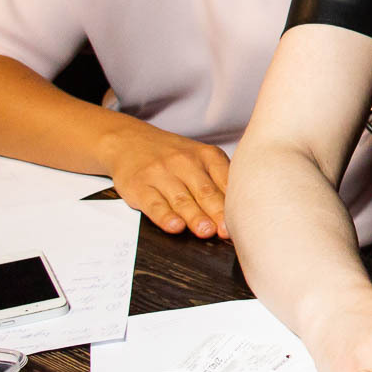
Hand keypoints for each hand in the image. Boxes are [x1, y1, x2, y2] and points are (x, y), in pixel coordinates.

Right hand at [100, 122, 232, 238]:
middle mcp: (184, 162)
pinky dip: (165, 216)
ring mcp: (160, 173)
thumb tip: (239, 212)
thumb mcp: (200, 158)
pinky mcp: (139, 186)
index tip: (243, 219)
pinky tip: (175, 226)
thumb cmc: (172, 156)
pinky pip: (154, 204)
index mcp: (207, 156)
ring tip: (206, 231)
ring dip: (195, 217)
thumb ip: (218, 180)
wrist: (128, 140)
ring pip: (181, 199)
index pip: (225, 179)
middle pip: (205, 191)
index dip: (234, 201)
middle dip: (217, 212)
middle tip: (227, 230)